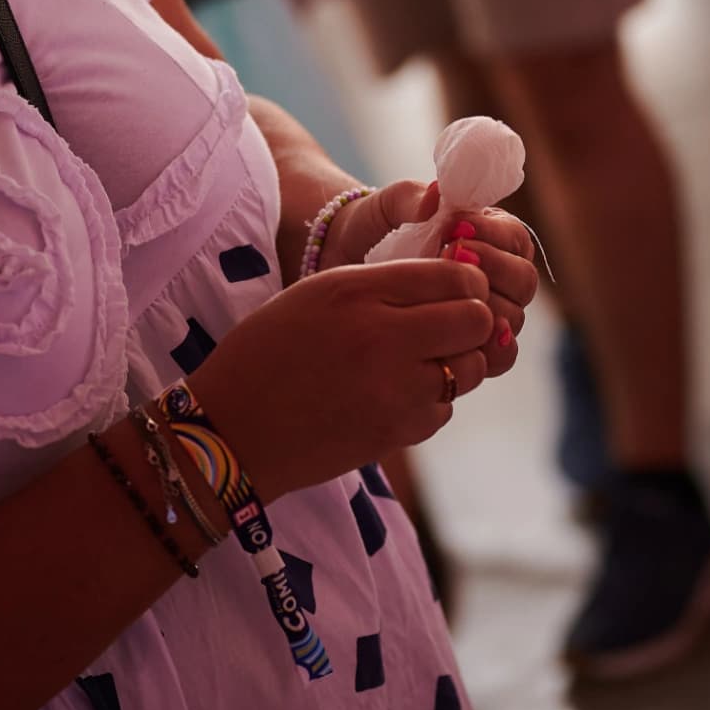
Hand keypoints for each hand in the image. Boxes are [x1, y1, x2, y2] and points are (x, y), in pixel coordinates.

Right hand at [189, 258, 494, 500]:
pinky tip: (392, 396)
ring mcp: (395, 390)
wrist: (233, 431)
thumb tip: (457, 285)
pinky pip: (444, 409)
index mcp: (358, 292)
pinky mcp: (398, 433)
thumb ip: (385, 285)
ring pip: (470, 369)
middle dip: (473, 320)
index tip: (457, 288)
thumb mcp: (317, 294)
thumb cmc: (269, 352)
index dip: (467, 280)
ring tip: (417, 362)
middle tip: (448, 326)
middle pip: (476, 321)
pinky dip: (429, 401)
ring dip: (455, 363)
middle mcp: (384, 337)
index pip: (456, 276)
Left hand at [321, 188, 533, 378]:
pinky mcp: (471, 346)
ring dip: (486, 308)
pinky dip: (487, 350)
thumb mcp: (386, 206)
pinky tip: (463, 341)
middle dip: (493, 271)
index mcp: (490, 236)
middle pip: (523, 280)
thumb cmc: (373, 229)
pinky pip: (498, 357)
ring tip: (446, 297)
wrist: (344, 267)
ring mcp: (487, 313)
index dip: (494, 236)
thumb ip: (409, 197)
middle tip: (451, 259)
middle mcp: (496, 276)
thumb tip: (436, 195)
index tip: (454, 228)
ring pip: (514, 318)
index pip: (516, 238)